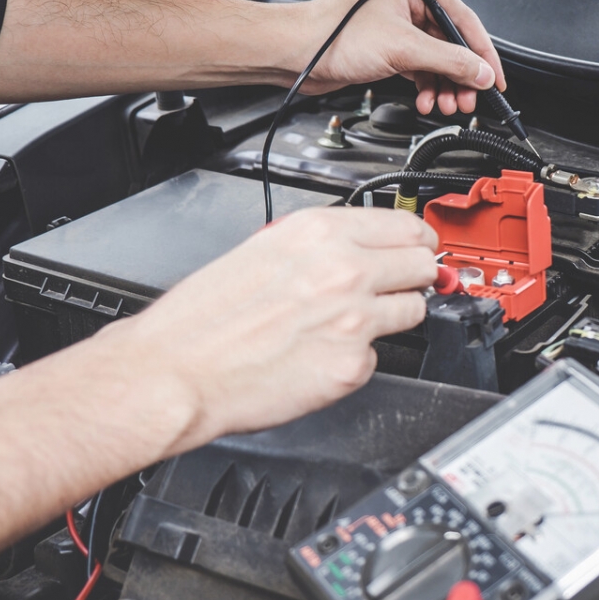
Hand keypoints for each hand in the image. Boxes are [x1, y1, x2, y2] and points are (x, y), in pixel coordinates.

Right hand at [110, 207, 438, 452]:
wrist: (174, 373)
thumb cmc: (202, 319)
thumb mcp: (262, 249)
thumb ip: (318, 245)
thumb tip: (358, 245)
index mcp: (319, 234)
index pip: (406, 226)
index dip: (416, 240)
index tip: (418, 247)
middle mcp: (344, 271)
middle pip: (423, 265)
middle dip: (414, 275)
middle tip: (398, 284)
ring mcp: (354, 319)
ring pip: (414, 310)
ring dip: (393, 315)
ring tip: (351, 323)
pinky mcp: (352, 365)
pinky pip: (379, 356)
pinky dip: (357, 357)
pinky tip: (322, 354)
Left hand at [294, 0, 506, 115]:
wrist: (297, 54)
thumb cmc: (334, 35)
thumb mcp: (403, 49)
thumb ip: (449, 61)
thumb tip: (480, 72)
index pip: (464, 20)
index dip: (483, 53)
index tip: (495, 79)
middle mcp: (408, 0)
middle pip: (452, 43)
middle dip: (460, 76)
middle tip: (467, 100)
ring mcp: (398, 24)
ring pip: (436, 59)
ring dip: (443, 85)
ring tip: (445, 105)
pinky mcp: (388, 46)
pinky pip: (420, 67)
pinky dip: (426, 85)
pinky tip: (426, 100)